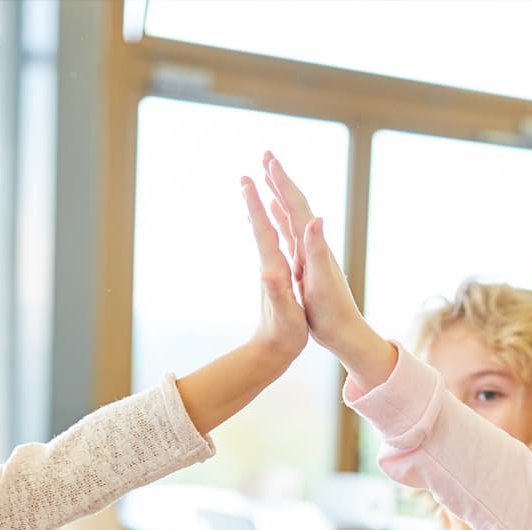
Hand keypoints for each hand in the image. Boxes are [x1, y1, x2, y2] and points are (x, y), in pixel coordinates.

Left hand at [241, 175, 305, 364]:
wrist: (272, 351)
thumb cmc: (283, 335)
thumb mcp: (285, 315)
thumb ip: (277, 293)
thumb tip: (270, 274)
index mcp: (273, 270)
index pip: (263, 232)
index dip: (255, 206)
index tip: (248, 182)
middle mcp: (268, 266)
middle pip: (259, 226)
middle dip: (253, 200)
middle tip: (245, 175)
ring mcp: (271, 270)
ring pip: (263, 232)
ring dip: (257, 210)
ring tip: (252, 189)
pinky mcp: (275, 276)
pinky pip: (270, 244)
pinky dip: (266, 227)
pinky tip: (266, 223)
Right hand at [260, 152, 393, 384]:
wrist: (344, 332)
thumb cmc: (331, 312)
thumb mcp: (322, 282)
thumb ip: (316, 250)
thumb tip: (315, 219)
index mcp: (313, 246)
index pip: (297, 206)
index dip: (282, 183)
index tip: (268, 160)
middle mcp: (313, 245)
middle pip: (295, 204)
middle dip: (280, 180)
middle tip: (266, 155)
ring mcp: (310, 253)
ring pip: (291, 216)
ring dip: (280, 194)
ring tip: (267, 176)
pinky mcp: (307, 264)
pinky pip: (290, 233)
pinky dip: (281, 218)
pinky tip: (275, 213)